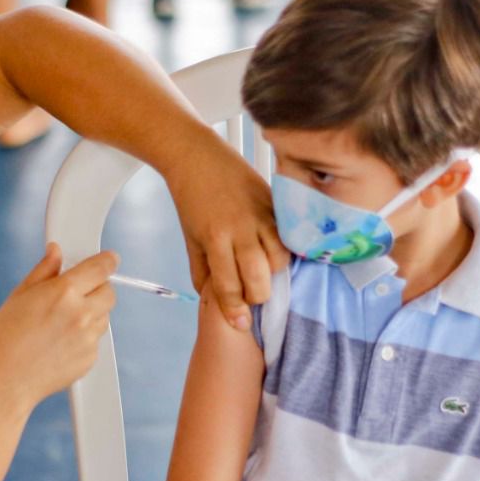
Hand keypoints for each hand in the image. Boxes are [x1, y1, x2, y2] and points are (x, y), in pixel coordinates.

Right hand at [0, 243, 117, 410]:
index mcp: (64, 292)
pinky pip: (95, 341)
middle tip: (79, 293)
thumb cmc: (4, 338)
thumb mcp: (20, 296)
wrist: (4, 381)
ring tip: (61, 323)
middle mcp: (81, 314)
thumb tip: (56, 252)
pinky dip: (84, 338)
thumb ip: (44, 270)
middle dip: (98, 288)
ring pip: (103, 317)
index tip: (110, 259)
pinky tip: (59, 343)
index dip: (107, 261)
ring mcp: (88, 338)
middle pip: (109, 292)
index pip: (101, 268)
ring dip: (92, 314)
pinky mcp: (90, 359)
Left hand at [164, 141, 287, 330]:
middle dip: (258, 295)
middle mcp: (239, 228)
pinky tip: (278, 254)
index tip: (241, 324)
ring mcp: (260, 214)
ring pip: (279, 258)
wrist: (197, 156)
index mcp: (214, 239)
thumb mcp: (191, 239)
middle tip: (254, 297)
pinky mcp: (274, 203)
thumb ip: (203, 272)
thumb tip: (217, 300)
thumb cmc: (192, 200)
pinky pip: (288, 235)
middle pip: (258, 277)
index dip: (236, 309)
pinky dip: (286, 249)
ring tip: (264, 273)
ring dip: (274, 273)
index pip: (228, 285)